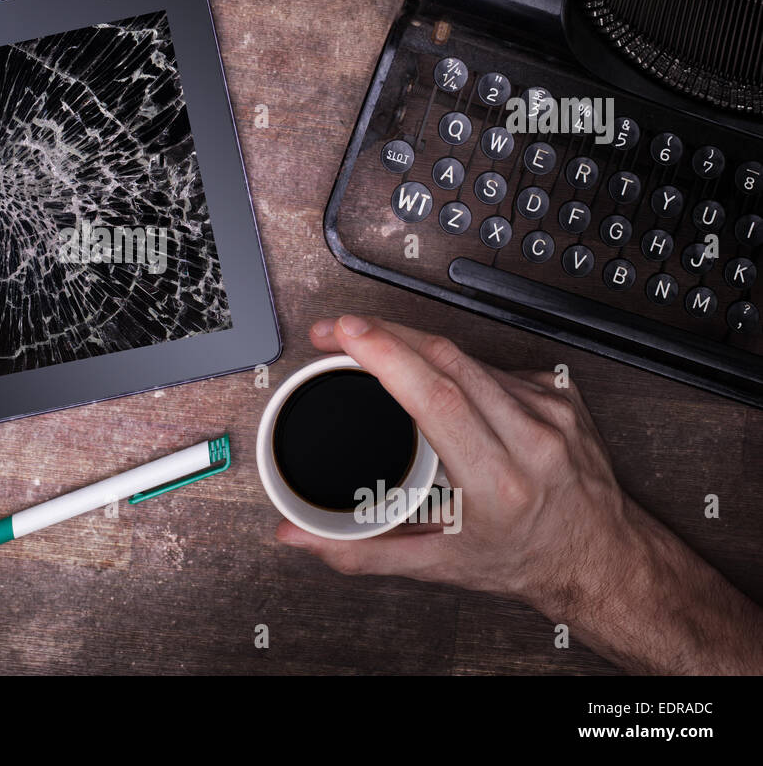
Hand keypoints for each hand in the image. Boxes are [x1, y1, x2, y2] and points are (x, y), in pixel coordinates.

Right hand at [277, 314, 762, 673]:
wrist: (601, 557)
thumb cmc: (525, 558)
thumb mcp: (437, 566)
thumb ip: (357, 550)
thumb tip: (295, 535)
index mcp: (498, 482)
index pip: (439, 398)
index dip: (388, 356)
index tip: (347, 334)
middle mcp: (530, 438)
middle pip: (446, 360)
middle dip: (382, 333)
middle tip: (335, 330)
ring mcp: (549, 409)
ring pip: (466, 355)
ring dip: (410, 342)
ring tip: (368, 343)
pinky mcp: (558, 392)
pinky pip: (491, 363)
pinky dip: (451, 362)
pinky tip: (431, 374)